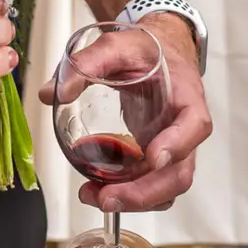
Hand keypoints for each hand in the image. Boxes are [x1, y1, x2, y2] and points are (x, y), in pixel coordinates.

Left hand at [42, 16, 210, 212]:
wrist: (156, 53)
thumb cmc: (145, 50)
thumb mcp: (116, 46)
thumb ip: (86, 63)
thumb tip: (54, 92)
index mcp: (186, 97)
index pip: (194, 125)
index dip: (178, 144)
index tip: (154, 157)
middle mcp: (185, 130)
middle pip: (179, 173)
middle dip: (144, 193)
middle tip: (108, 198)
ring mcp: (173, 148)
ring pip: (165, 188)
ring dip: (132, 200)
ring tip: (93, 196)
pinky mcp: (155, 158)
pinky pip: (148, 185)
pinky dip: (125, 193)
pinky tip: (95, 188)